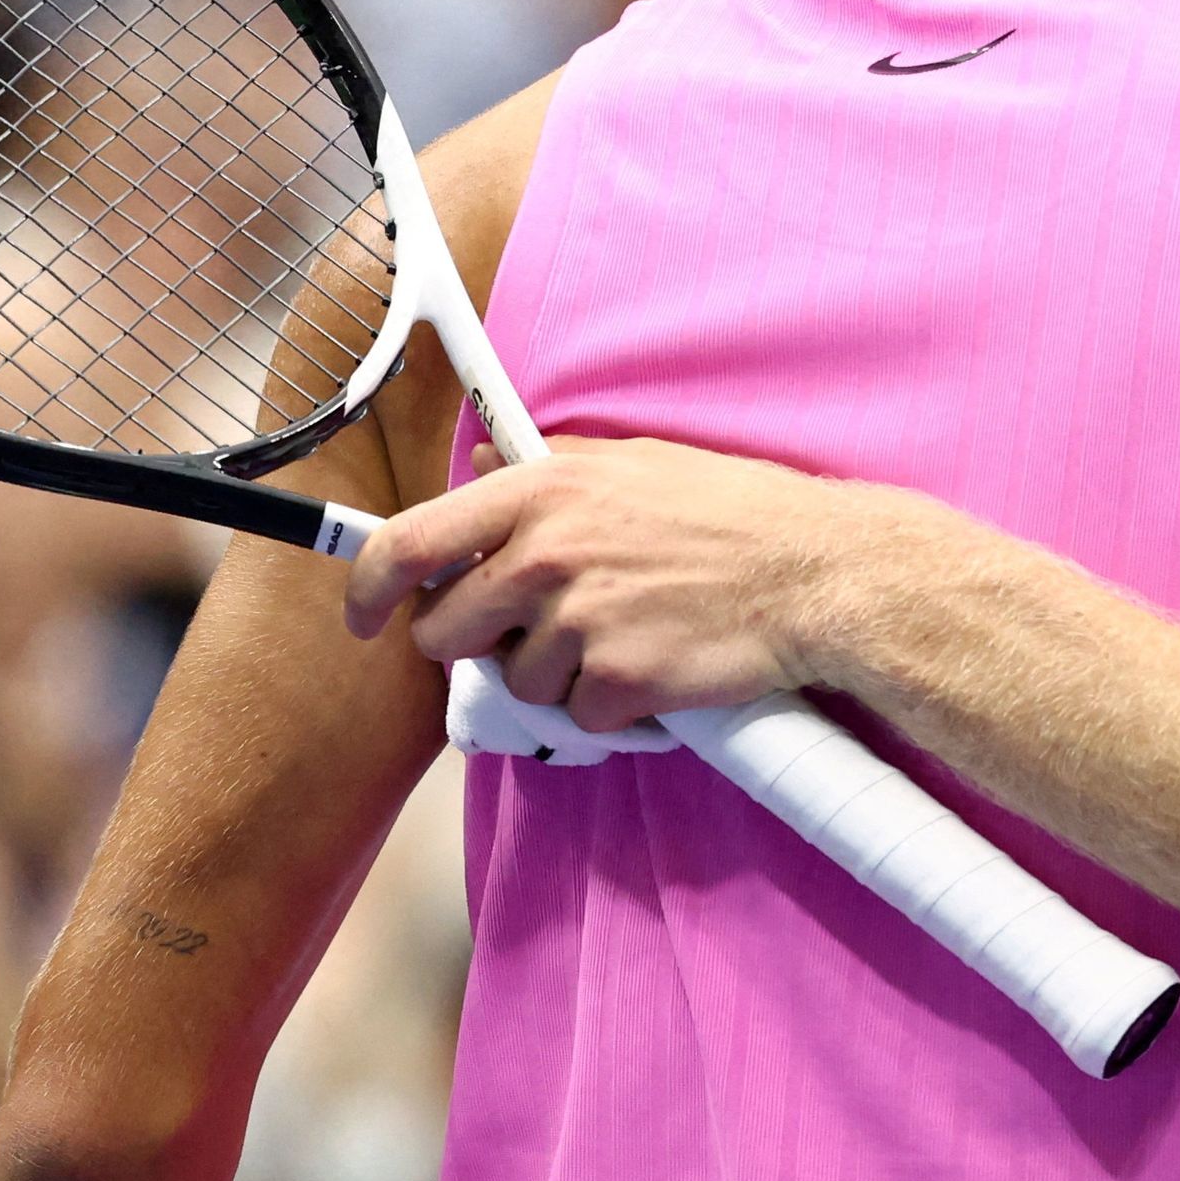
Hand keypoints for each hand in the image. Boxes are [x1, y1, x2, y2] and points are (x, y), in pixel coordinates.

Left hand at [339, 437, 925, 732]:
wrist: (815, 573)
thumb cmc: (733, 512)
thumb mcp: (632, 464)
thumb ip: (546, 472)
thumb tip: (480, 467)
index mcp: (543, 491)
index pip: (411, 543)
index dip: (369, 587)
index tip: (364, 614)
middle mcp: (547, 554)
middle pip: (446, 632)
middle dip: (477, 643)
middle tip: (533, 633)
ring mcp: (580, 622)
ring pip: (515, 681)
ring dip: (558, 675)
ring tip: (623, 638)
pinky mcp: (616, 682)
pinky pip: (577, 716)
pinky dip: (610, 707)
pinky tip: (654, 668)